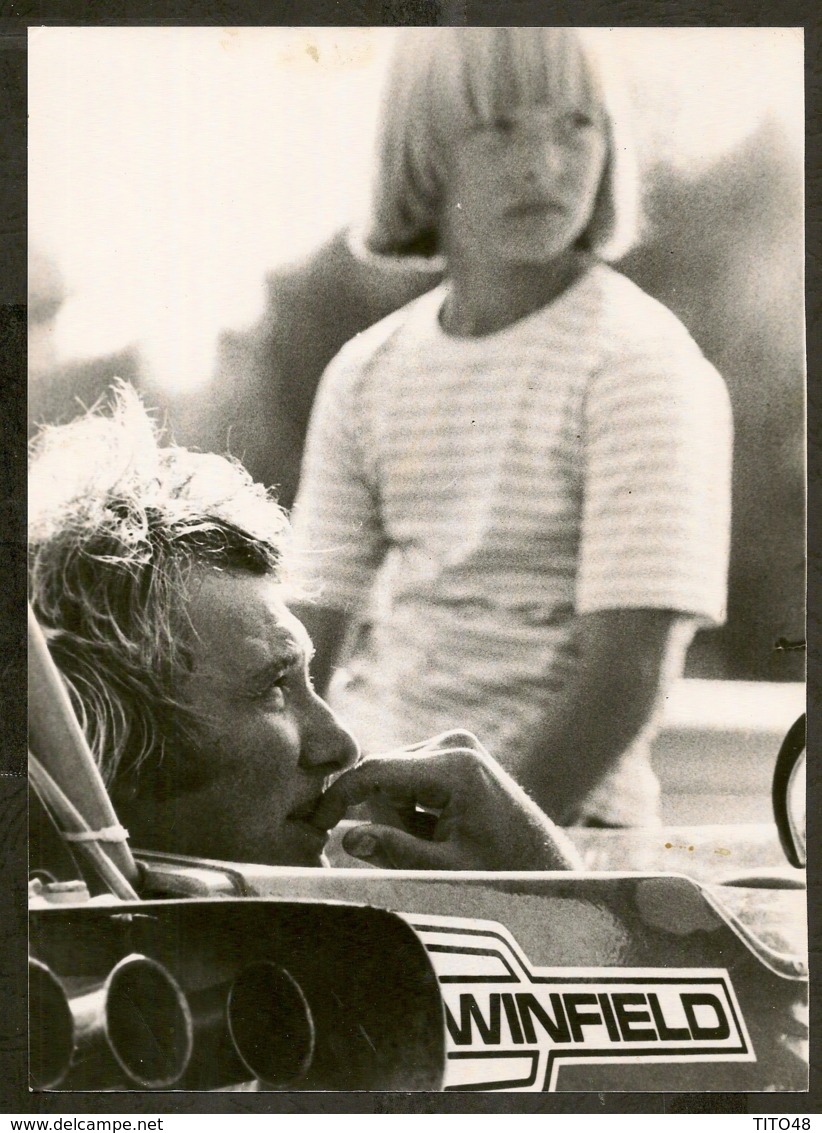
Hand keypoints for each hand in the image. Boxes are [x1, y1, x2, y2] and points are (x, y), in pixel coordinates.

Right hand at [310, 730, 582, 870]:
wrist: (545, 867)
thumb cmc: (503, 873)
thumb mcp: (446, 870)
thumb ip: (395, 853)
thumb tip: (346, 839)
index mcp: (454, 767)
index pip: (375, 770)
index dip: (340, 796)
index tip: (318, 823)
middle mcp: (455, 744)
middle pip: (384, 773)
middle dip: (383, 815)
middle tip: (417, 853)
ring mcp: (457, 745)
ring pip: (394, 777)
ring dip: (399, 814)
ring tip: (436, 845)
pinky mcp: (458, 753)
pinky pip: (411, 778)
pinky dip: (413, 808)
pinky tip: (441, 832)